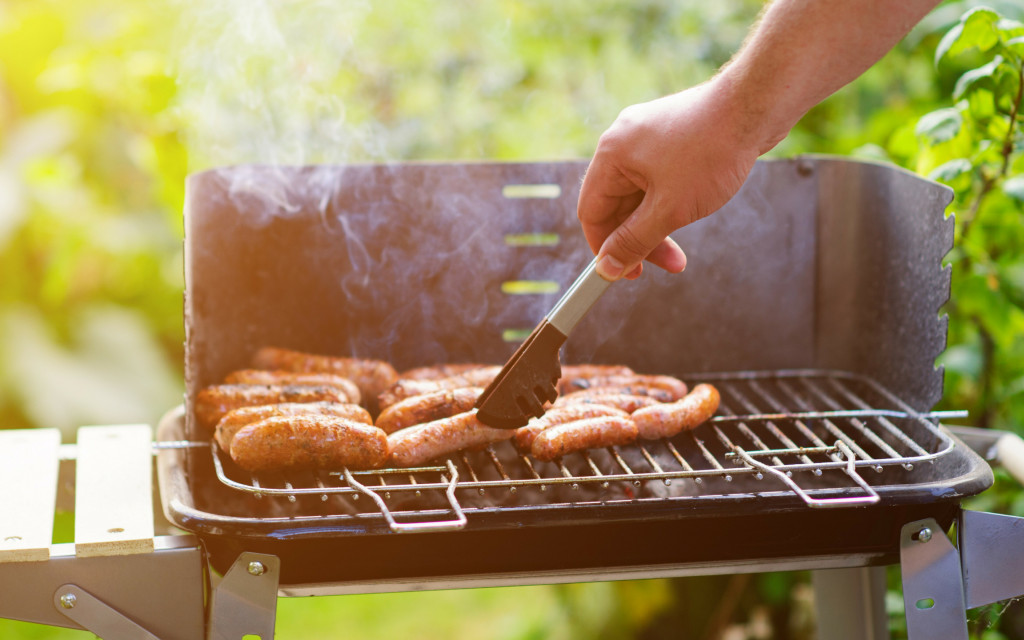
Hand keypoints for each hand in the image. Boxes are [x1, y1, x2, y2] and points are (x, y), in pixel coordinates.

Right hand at [577, 80, 763, 280]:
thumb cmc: (712, 151)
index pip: (591, 212)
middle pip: (616, 205)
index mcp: (612, 154)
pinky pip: (658, 179)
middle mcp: (624, 142)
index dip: (604, 247)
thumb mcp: (669, 209)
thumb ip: (634, 241)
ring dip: (658, 225)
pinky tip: (690, 213)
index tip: (622, 273)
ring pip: (640, 194)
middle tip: (666, 265)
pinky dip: (669, 203)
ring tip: (682, 252)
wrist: (756, 106)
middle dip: (639, 239)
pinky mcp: (673, 137)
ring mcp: (649, 137)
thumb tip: (608, 267)